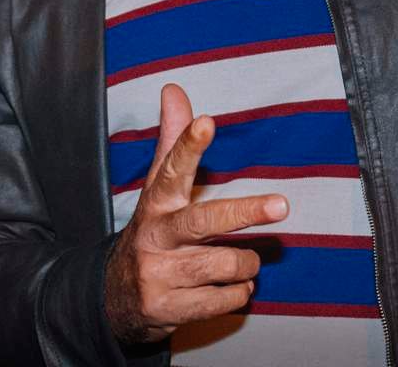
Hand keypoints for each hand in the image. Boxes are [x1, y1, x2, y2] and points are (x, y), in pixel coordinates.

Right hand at [104, 84, 288, 344]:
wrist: (116, 298)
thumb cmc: (154, 232)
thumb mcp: (157, 190)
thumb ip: (173, 142)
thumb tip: (174, 89)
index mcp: (155, 202)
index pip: (171, 168)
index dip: (188, 145)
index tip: (207, 122)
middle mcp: (155, 236)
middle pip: (203, 221)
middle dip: (244, 212)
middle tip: (281, 205)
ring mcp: (158, 274)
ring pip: (224, 266)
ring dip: (246, 264)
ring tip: (247, 261)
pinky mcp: (166, 309)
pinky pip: (222, 301)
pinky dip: (238, 293)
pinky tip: (234, 287)